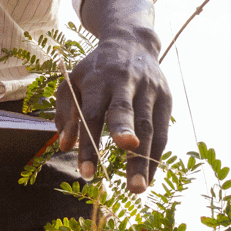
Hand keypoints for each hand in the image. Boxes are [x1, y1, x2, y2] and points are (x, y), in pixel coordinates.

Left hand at [56, 37, 171, 193]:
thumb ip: (66, 113)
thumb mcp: (73, 83)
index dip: (89, 145)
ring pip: (148, 127)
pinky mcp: (166, 97)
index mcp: (98, 80)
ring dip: (144, 161)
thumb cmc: (96, 69)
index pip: (92, 115)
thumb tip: (64, 146)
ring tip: (138, 189)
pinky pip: (162, 131)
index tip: (87, 174)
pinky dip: (156, 156)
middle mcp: (125, 83)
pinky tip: (149, 177)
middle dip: (126, 145)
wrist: (132, 41)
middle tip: (127, 176)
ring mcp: (149, 90)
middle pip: (126, 114)